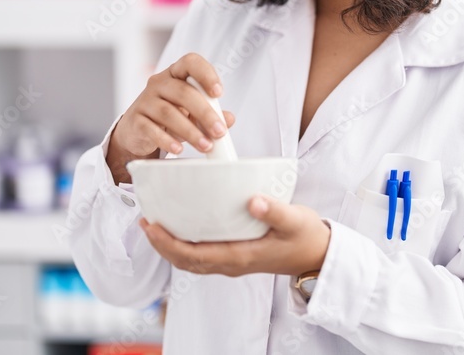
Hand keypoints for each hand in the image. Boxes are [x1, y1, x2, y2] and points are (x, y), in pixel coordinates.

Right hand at [111, 53, 235, 158]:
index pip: (190, 62)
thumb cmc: (170, 115)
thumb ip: (212, 113)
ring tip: (205, 145)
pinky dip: (167, 140)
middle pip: (183, 92)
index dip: (206, 74)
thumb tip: (229, 119)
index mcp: (176, 74)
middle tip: (219, 131)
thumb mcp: (193, 112)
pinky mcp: (135, 120)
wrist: (138, 130)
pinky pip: (152, 129)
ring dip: (191, 131)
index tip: (218, 93)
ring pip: (169, 113)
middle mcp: (159, 83)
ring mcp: (145, 101)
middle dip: (205, 113)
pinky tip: (179, 148)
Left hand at [139, 195, 331, 277]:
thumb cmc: (306, 237)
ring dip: (171, 246)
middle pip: (186, 261)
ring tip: (156, 225)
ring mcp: (233, 261)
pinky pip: (203, 255)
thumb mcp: (294, 220)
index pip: (193, 255)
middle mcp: (232, 263)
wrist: (318, 255)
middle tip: (145, 221)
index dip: (168, 243)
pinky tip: (183, 228)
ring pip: (192, 260)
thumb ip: (274, 211)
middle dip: (161, 244)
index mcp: (240, 256)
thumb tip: (252, 200)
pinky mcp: (237, 255)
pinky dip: (186, 245)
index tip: (151, 226)